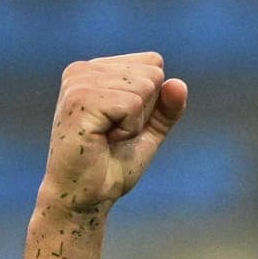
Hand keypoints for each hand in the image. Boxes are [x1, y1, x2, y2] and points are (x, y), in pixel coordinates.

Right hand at [39, 52, 186, 215]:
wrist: (88, 194)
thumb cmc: (113, 163)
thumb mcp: (149, 130)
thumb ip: (167, 106)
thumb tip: (179, 83)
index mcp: (96, 69)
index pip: (153, 63)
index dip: (151, 103)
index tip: (123, 123)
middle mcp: (83, 69)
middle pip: (152, 74)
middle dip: (144, 113)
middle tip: (115, 134)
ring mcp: (78, 81)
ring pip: (143, 87)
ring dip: (135, 123)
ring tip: (107, 137)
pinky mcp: (80, 98)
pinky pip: (132, 104)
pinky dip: (128, 129)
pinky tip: (103, 139)